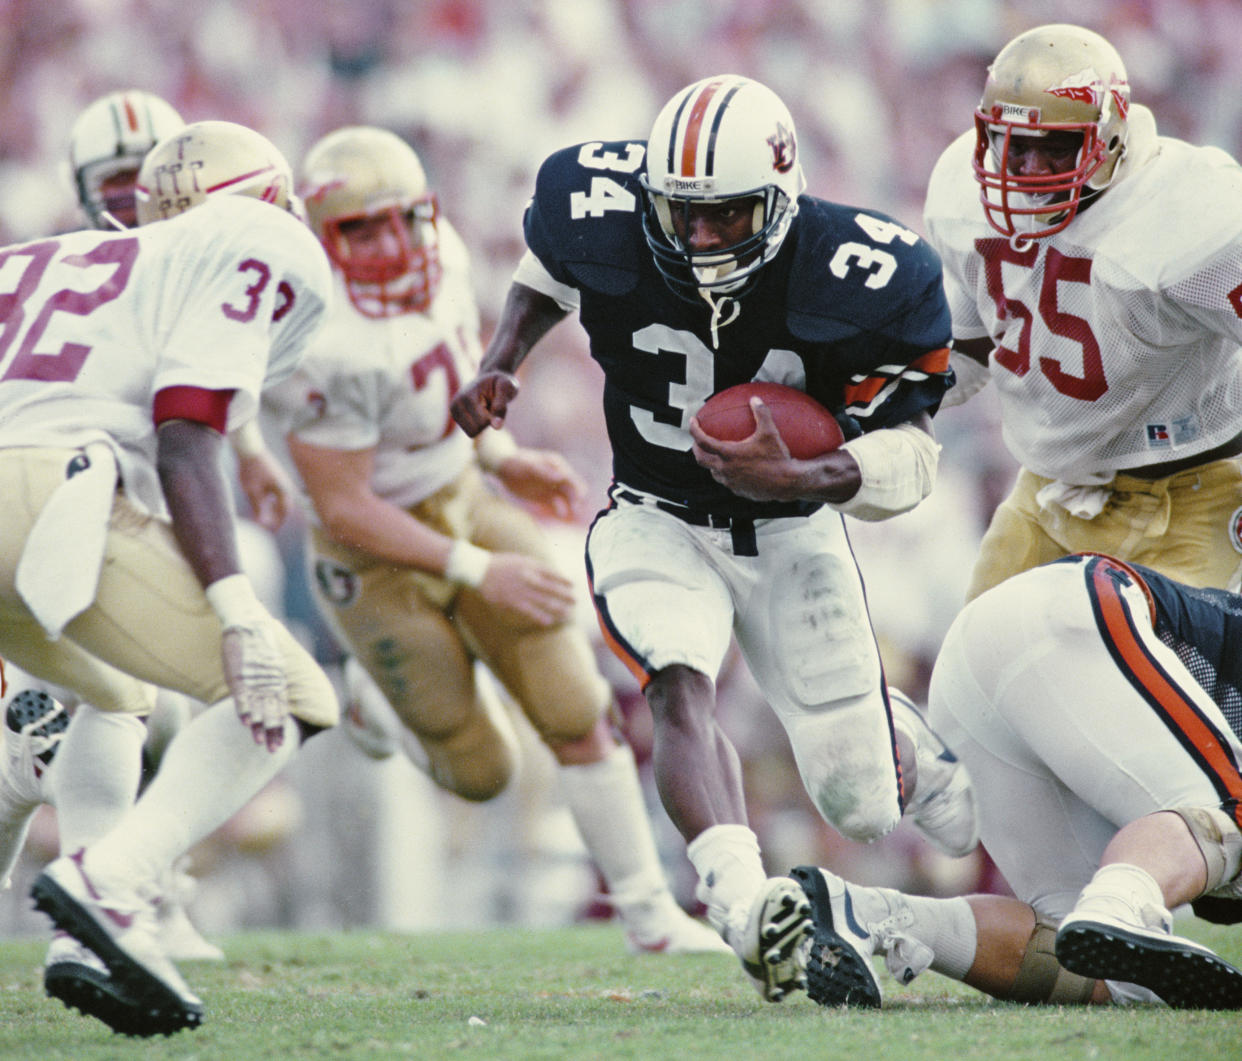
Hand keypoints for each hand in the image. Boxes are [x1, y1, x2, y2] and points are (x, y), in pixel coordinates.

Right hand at [219, 619, 289, 750]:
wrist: (248, 623)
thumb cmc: (259, 644)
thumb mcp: (272, 663)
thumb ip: (272, 681)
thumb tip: (273, 696)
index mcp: (277, 681)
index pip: (280, 709)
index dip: (280, 727)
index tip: (281, 744)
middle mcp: (268, 682)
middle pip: (271, 712)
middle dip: (272, 732)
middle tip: (273, 751)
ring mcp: (253, 679)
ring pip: (257, 706)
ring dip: (258, 725)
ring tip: (258, 742)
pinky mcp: (239, 674)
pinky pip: (242, 695)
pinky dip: (244, 708)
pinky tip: (245, 722)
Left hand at [236, 451, 294, 531]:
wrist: (250, 447)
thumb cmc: (251, 469)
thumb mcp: (252, 491)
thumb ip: (258, 508)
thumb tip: (261, 523)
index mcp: (283, 490)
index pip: (284, 512)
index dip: (277, 523)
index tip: (268, 531)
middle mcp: (285, 485)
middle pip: (284, 506)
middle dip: (276, 517)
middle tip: (266, 526)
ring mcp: (281, 479)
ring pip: (280, 499)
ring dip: (273, 509)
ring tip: (262, 515)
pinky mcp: (275, 475)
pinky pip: (276, 492)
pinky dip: (270, 500)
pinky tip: (260, 501)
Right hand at [451, 372, 520, 436]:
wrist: (491, 378)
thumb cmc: (501, 382)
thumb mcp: (507, 388)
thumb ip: (501, 406)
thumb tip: (496, 427)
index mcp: (466, 396)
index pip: (482, 422)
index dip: (494, 417)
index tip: (496, 401)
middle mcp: (456, 404)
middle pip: (476, 429)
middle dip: (488, 421)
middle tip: (490, 405)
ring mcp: (454, 411)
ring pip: (472, 432)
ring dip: (483, 423)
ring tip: (485, 407)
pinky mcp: (456, 417)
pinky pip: (471, 432)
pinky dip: (479, 425)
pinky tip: (480, 411)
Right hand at [475, 551, 575, 626]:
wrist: (479, 569)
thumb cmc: (499, 564)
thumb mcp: (519, 559)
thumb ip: (533, 566)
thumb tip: (548, 573)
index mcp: (529, 565)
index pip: (551, 573)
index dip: (563, 579)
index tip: (573, 584)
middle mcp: (528, 577)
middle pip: (551, 588)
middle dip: (564, 594)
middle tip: (576, 600)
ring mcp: (521, 590)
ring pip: (543, 600)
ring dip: (557, 607)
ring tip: (568, 613)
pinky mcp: (512, 601)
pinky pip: (530, 611)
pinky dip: (540, 617)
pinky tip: (549, 622)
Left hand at [495, 449, 585, 519]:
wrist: (502, 466)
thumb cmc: (515, 462)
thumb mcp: (527, 464)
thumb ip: (544, 471)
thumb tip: (561, 476)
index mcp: (555, 464)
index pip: (570, 476)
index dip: (577, 487)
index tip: (580, 497)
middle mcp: (556, 475)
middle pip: (572, 488)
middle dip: (576, 499)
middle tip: (578, 510)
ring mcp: (551, 486)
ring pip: (566, 498)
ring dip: (571, 506)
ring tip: (574, 515)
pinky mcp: (544, 496)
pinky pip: (555, 505)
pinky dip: (559, 511)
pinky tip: (561, 517)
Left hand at [689, 398, 809, 500]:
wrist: (786, 484)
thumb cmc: (778, 458)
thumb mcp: (771, 433)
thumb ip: (762, 414)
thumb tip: (755, 399)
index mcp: (728, 454)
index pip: (703, 441)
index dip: (694, 430)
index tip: (693, 421)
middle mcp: (725, 469)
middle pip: (701, 459)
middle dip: (696, 448)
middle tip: (697, 441)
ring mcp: (730, 482)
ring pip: (713, 472)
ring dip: (711, 462)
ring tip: (715, 455)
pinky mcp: (738, 490)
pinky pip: (727, 481)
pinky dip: (725, 473)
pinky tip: (735, 468)